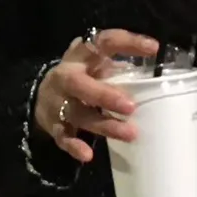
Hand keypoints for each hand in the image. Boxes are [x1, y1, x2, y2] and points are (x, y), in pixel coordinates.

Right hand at [34, 30, 158, 164]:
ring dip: (105, 124)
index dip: (128, 42)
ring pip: (78, 114)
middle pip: (80, 84)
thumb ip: (118, 67)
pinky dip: (74, 146)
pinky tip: (87, 155)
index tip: (153, 48)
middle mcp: (66, 77)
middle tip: (132, 106)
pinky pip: (63, 136)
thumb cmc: (81, 77)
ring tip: (131, 134)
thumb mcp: (95, 64)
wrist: (40, 95)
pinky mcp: (53, 124)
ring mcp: (58, 102)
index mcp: (81, 56)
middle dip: (105, 95)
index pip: (103, 42)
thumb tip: (156, 76)